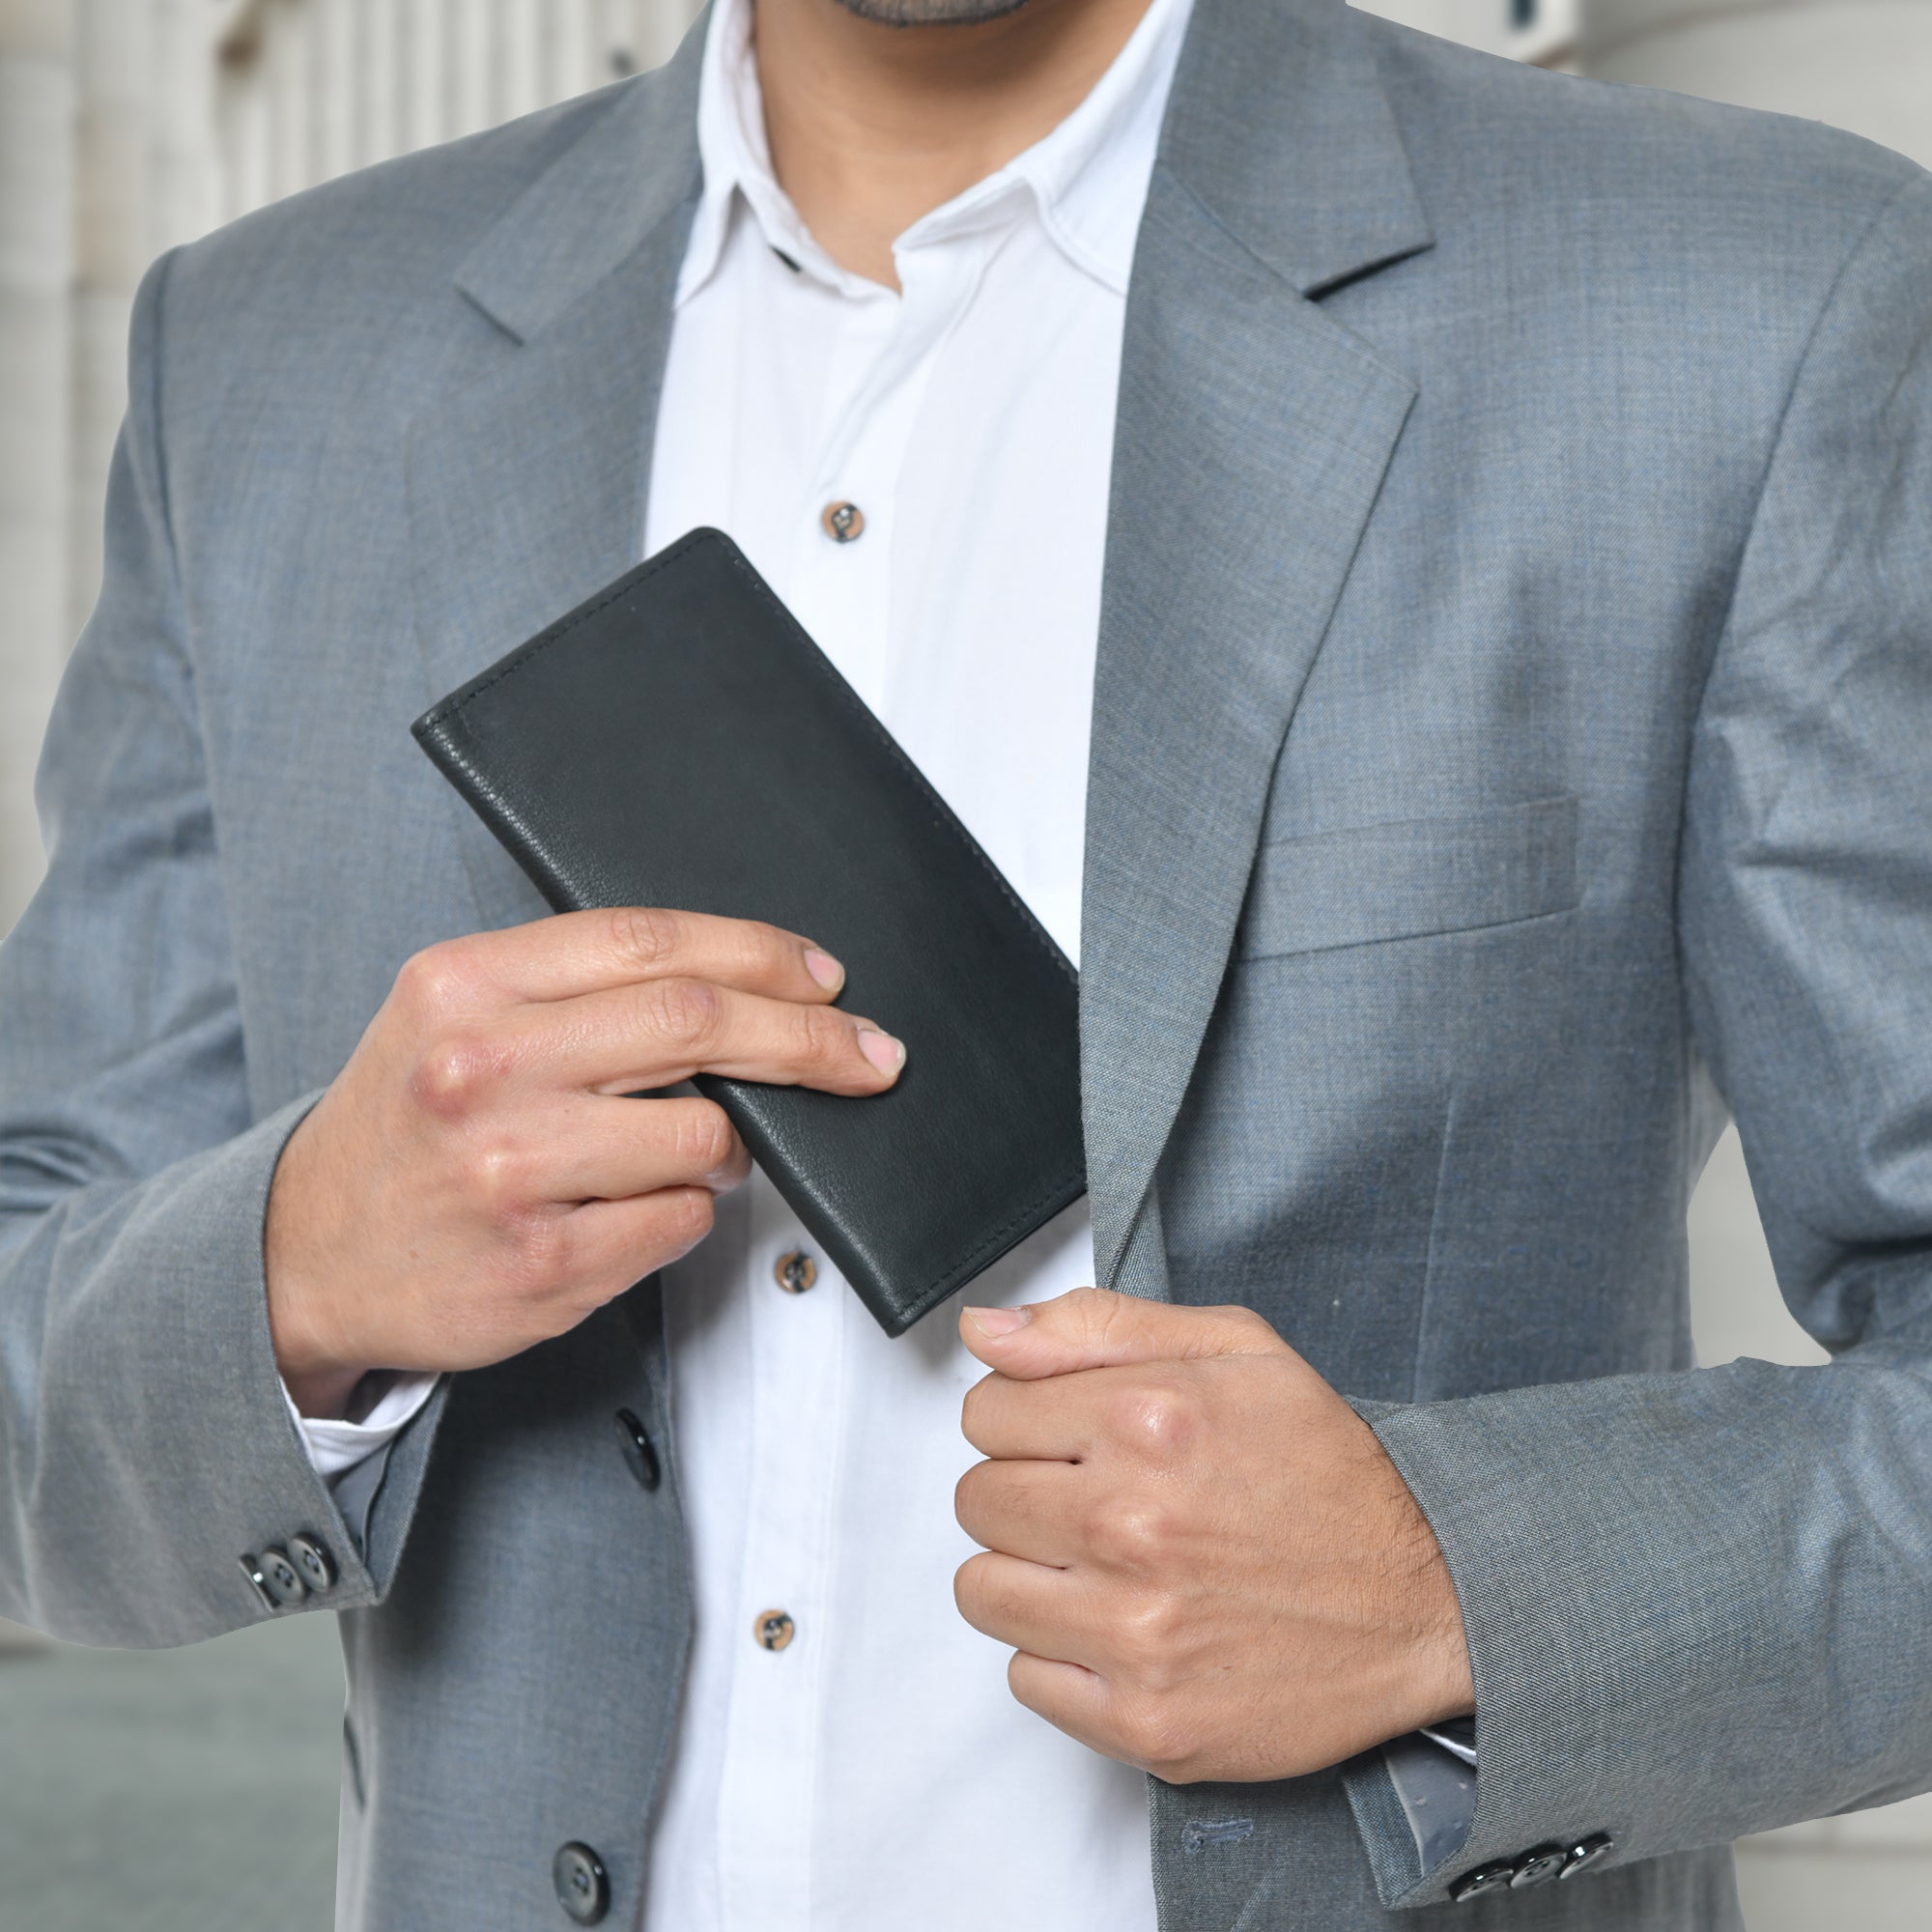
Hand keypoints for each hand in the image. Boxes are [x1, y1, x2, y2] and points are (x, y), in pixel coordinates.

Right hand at [265, 908, 902, 1417]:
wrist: (304, 1255)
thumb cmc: (406, 1125)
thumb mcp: (455, 1016)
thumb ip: (577, 989)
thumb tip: (746, 985)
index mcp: (465, 985)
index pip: (651, 941)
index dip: (760, 953)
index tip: (824, 977)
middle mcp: (483, 1071)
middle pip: (698, 1022)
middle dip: (809, 1037)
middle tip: (868, 1053)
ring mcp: (513, 1173)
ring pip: (705, 1134)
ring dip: (731, 1145)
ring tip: (691, 1151)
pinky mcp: (542, 1267)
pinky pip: (681, 1222)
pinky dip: (687, 1212)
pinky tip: (636, 1209)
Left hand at [952, 1287, 1472, 1783]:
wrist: (1429, 1597)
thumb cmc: (1330, 1471)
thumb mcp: (1234, 1350)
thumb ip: (1095, 1325)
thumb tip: (986, 1330)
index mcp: (1147, 1419)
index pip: (985, 1412)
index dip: (1022, 1420)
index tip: (1067, 1439)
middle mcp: (1131, 1524)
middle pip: (977, 1501)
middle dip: (1024, 1494)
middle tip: (1093, 1502)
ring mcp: (1134, 1631)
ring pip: (983, 1592)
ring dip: (1031, 1576)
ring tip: (1103, 1567)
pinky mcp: (1144, 1718)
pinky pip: (1025, 1679)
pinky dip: (1062, 1656)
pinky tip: (1126, 1627)